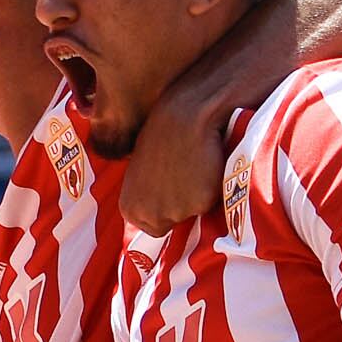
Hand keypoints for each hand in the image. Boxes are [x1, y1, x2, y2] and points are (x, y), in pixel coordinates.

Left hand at [118, 91, 227, 231]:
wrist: (187, 113)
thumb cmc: (162, 135)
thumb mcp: (142, 170)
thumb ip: (146, 193)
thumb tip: (157, 201)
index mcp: (129, 209)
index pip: (150, 227)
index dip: (163, 207)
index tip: (167, 185)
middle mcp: (150, 215)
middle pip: (171, 225)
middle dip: (178, 206)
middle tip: (182, 175)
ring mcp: (176, 211)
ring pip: (193, 214)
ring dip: (195, 196)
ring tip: (194, 167)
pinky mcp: (202, 202)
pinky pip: (211, 202)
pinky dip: (211, 188)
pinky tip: (207, 166)